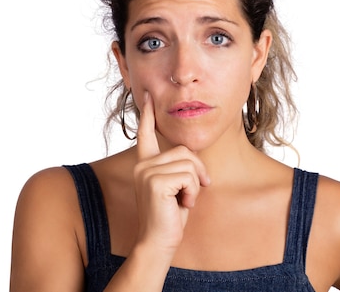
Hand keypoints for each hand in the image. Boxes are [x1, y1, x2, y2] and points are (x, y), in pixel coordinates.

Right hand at [133, 91, 210, 254]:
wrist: (158, 242)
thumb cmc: (169, 217)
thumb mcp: (176, 187)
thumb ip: (179, 168)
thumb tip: (191, 155)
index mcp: (145, 164)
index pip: (146, 134)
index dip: (148, 115)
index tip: (148, 97)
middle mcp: (142, 165)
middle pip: (184, 151)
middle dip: (197, 171)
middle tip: (194, 192)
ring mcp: (146, 172)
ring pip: (189, 164)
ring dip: (195, 185)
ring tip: (184, 202)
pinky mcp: (155, 182)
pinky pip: (189, 177)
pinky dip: (192, 192)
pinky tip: (182, 205)